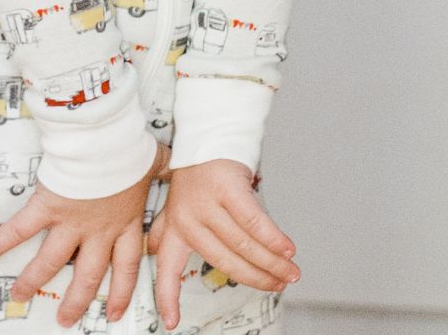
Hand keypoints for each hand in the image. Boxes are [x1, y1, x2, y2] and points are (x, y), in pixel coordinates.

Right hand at [0, 142, 169, 327]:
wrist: (105, 138)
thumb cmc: (129, 147)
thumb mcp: (154, 161)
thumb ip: (162, 167)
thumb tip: (174, 163)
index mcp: (125, 222)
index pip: (126, 267)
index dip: (121, 292)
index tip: (114, 312)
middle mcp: (97, 230)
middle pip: (87, 276)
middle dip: (76, 301)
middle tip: (66, 319)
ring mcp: (70, 222)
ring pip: (51, 262)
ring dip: (34, 281)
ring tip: (20, 296)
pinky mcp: (47, 206)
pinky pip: (20, 229)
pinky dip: (0, 243)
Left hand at [147, 158, 298, 330]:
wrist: (207, 132)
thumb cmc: (195, 173)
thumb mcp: (175, 203)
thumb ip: (169, 230)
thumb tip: (157, 254)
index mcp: (175, 228)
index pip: (168, 269)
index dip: (168, 298)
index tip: (171, 323)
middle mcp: (188, 218)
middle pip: (226, 260)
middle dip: (257, 278)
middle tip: (278, 285)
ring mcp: (207, 203)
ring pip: (244, 244)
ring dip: (272, 262)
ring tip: (290, 272)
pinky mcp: (227, 187)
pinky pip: (254, 220)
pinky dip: (273, 238)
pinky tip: (287, 249)